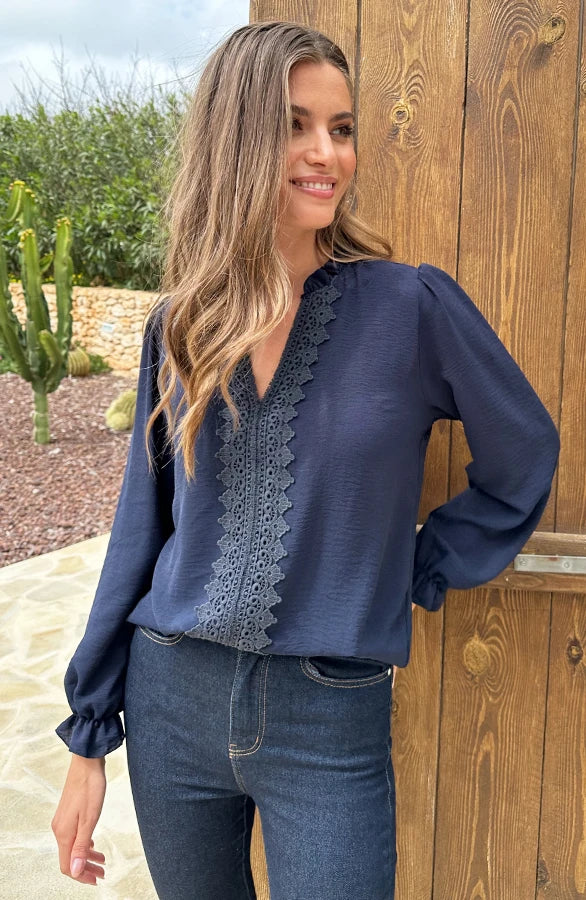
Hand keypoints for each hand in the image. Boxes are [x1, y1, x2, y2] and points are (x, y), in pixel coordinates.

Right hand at [51, 754, 106, 884]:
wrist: (87, 763)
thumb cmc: (90, 788)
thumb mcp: (89, 819)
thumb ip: (81, 846)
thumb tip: (74, 871)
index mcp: (64, 833)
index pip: (67, 865)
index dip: (81, 876)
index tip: (96, 879)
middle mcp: (59, 829)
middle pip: (70, 858)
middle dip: (86, 868)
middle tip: (102, 873)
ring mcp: (63, 821)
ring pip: (73, 847)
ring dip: (86, 857)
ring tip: (102, 861)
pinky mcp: (68, 814)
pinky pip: (74, 836)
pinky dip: (84, 845)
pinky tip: (93, 845)